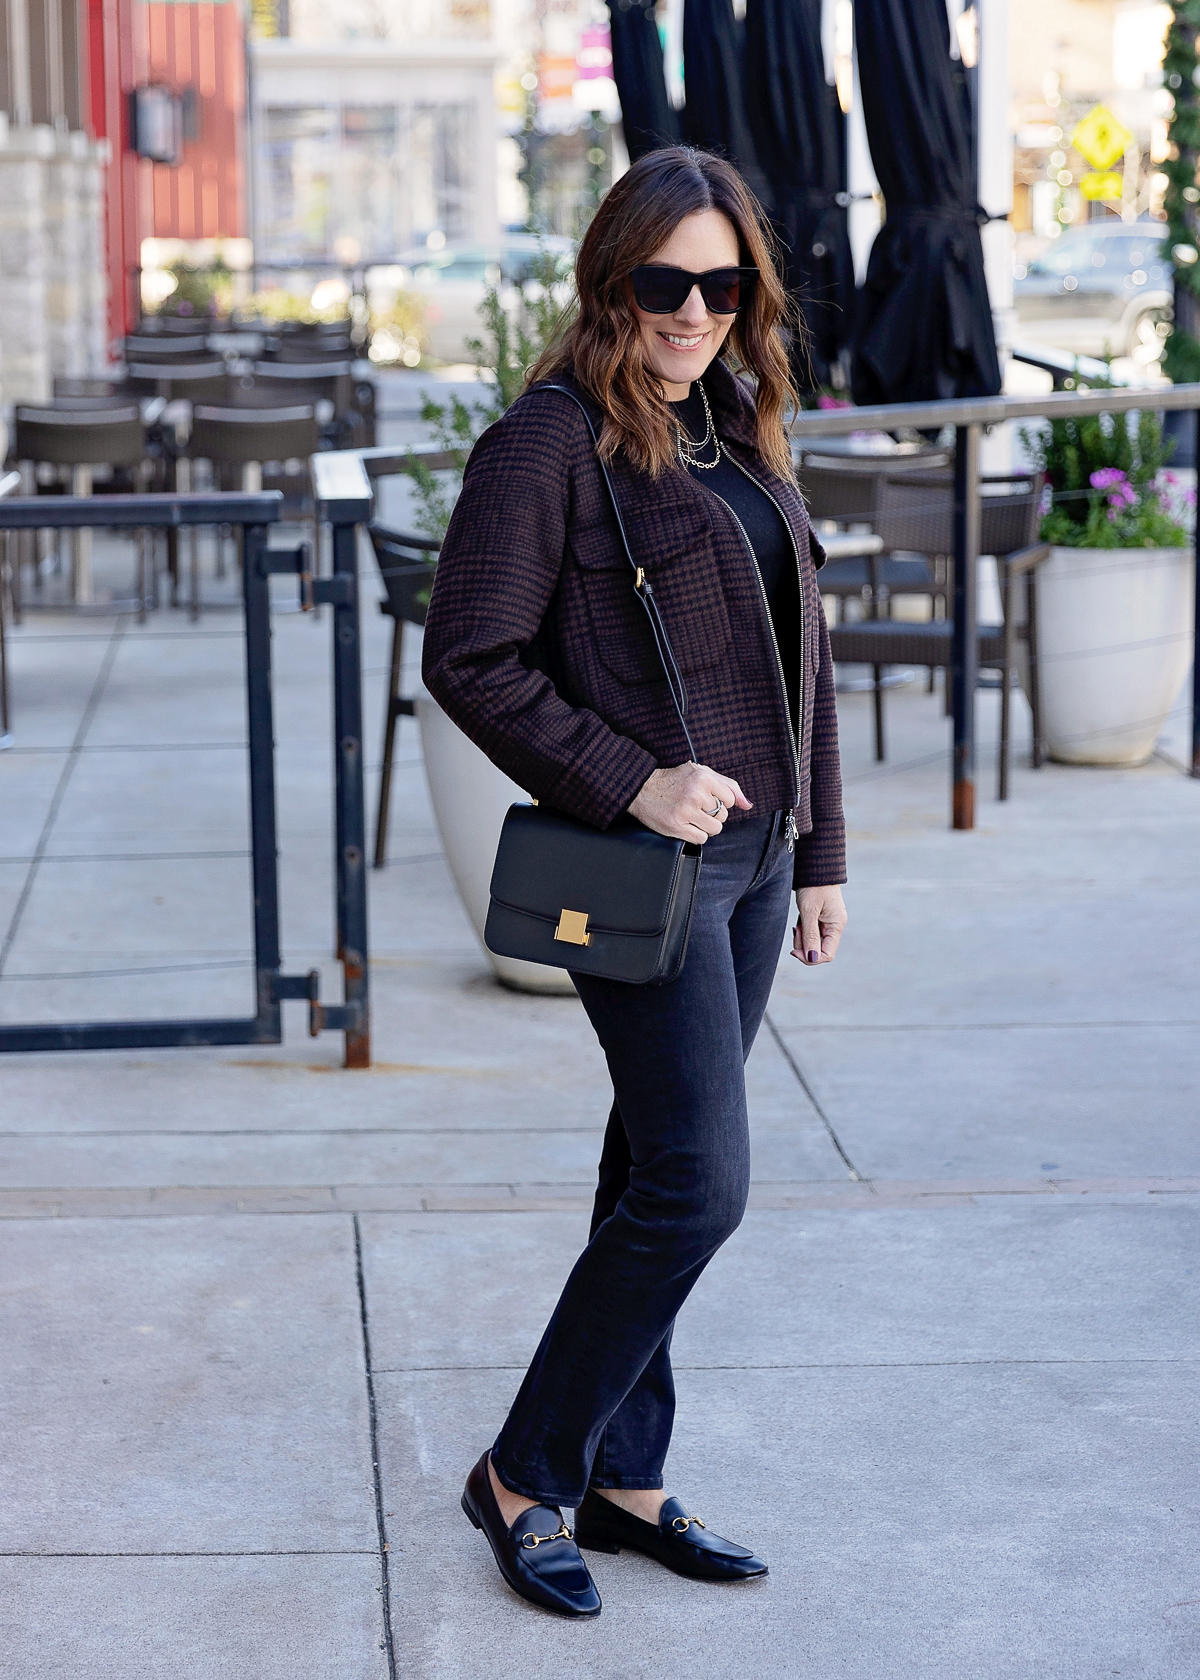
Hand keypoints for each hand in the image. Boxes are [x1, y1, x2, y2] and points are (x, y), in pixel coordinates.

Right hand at [628, 763, 752, 842]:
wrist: (642, 789)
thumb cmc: (674, 781)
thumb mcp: (701, 773)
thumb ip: (729, 786)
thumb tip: (748, 804)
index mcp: (703, 777)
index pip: (730, 800)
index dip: (720, 801)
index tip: (707, 799)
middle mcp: (696, 794)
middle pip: (723, 816)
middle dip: (712, 814)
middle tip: (696, 807)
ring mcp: (686, 811)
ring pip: (715, 829)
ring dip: (706, 826)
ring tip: (692, 817)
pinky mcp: (677, 826)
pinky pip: (701, 839)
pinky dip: (696, 835)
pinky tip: (686, 825)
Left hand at [792, 884, 846, 965]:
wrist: (815, 865)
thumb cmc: (813, 886)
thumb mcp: (809, 912)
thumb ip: (810, 936)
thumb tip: (812, 958)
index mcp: (836, 925)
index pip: (827, 954)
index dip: (810, 957)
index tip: (794, 951)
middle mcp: (834, 926)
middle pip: (818, 948)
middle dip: (804, 944)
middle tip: (796, 929)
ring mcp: (828, 921)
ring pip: (813, 940)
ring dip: (802, 936)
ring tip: (798, 921)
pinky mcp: (820, 917)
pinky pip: (811, 931)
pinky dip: (803, 928)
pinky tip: (800, 919)